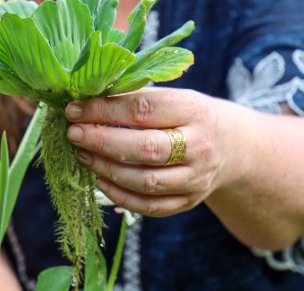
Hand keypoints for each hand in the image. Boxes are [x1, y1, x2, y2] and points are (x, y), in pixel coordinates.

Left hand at [64, 87, 230, 217]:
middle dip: (103, 141)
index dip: (104, 110)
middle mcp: (199, 145)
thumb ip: (134, 97)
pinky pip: (150, 206)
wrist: (229, 146)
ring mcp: (196, 177)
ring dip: (107, 169)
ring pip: (146, 181)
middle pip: (146, 148)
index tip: (74, 109)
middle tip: (74, 134)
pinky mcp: (189, 201)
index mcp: (193, 109)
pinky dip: (120, 196)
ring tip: (82, 155)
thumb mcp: (172, 96)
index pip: (143, 109)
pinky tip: (99, 180)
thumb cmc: (187, 115)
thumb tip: (85, 101)